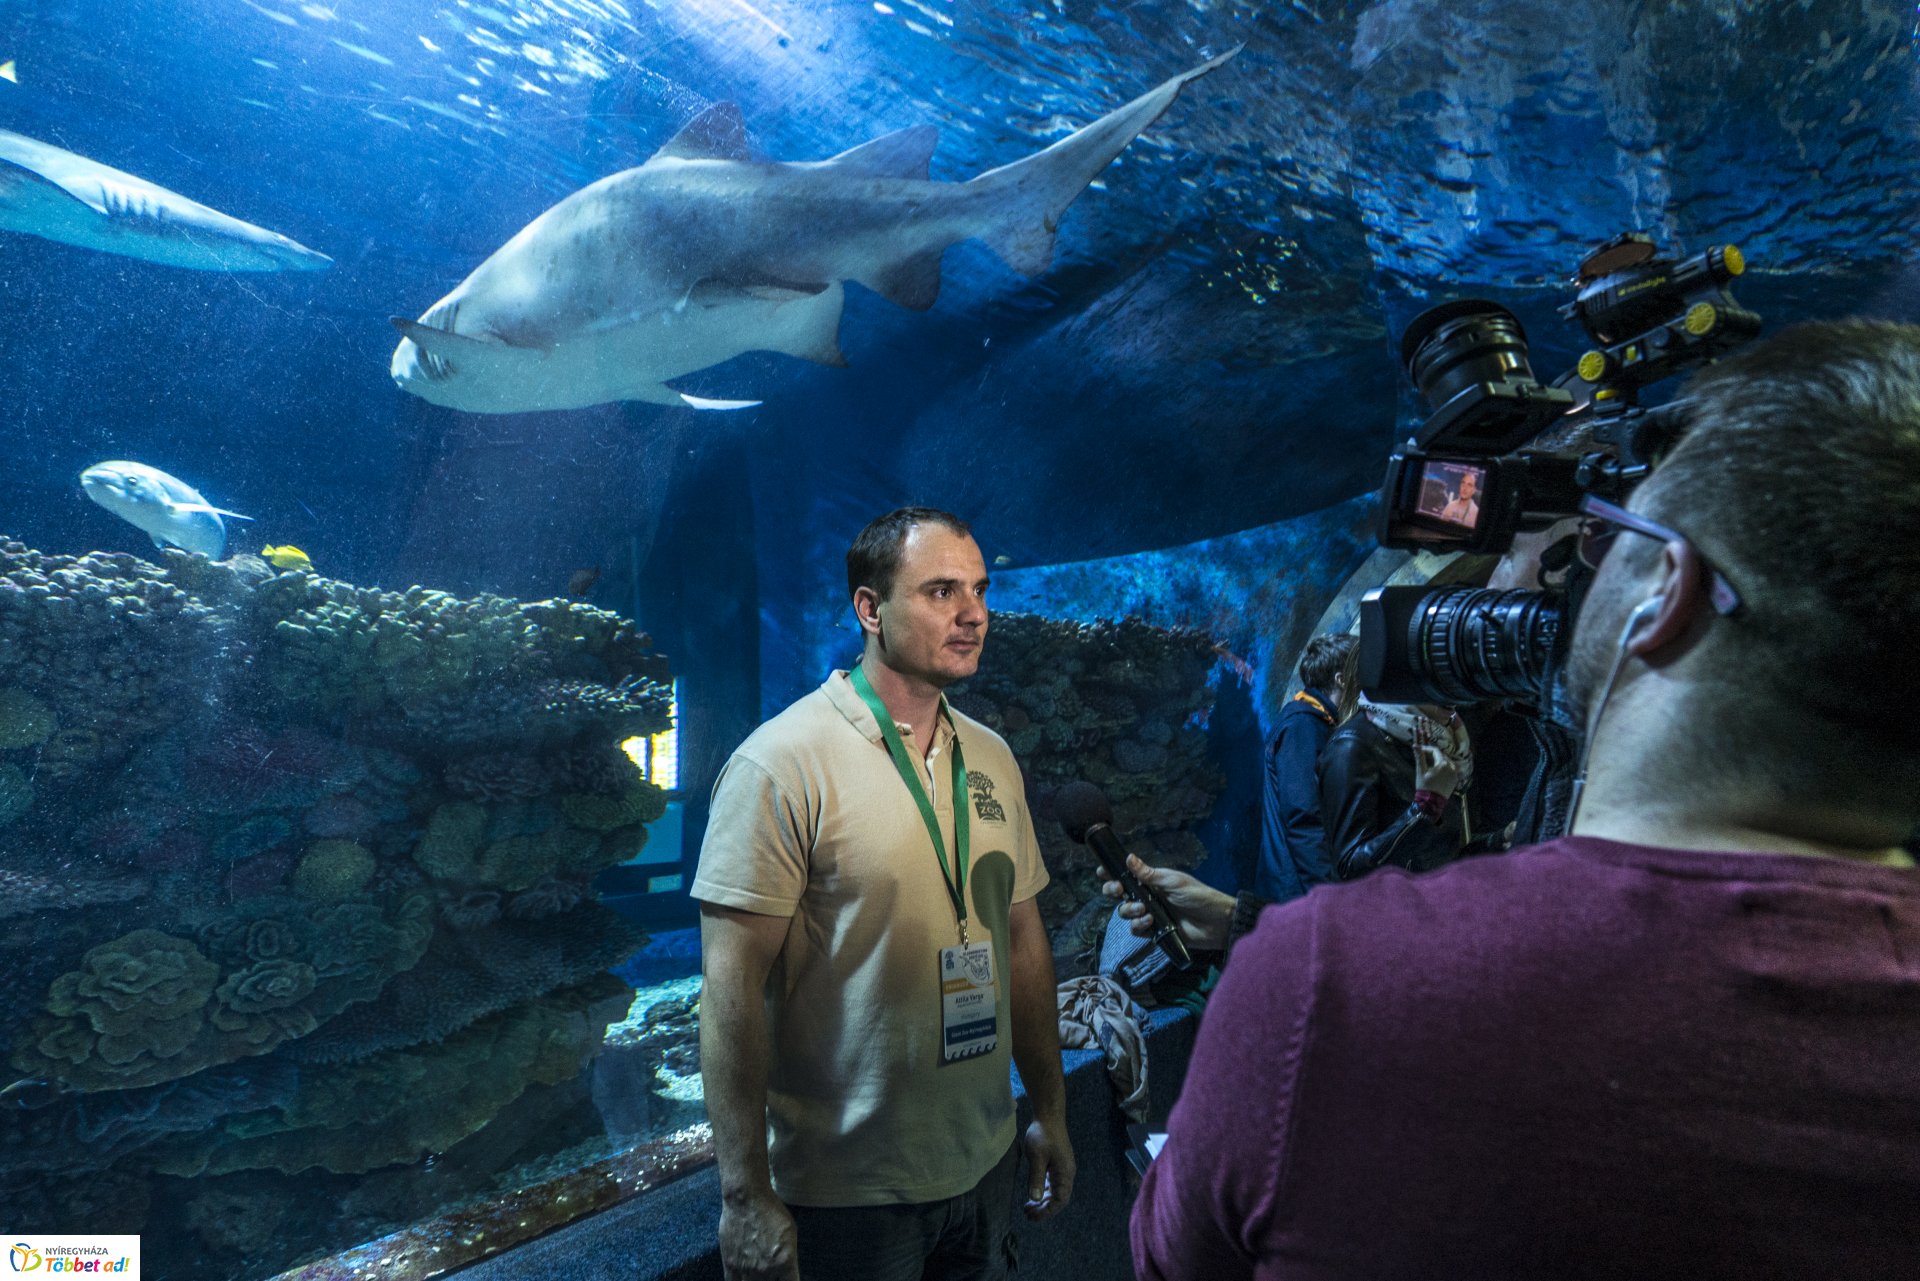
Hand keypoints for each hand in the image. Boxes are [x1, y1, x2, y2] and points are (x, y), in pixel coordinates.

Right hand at [718, 1189, 798, 1280]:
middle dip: (773, 1280)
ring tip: (759, 1275)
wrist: (746, 1200)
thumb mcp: (791, 1233)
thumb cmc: (771, 1211)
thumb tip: (786, 1271)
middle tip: (773, 1273)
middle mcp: (767, 1270)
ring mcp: (747, 1270)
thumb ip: (789, 1257)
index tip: (786, 1278)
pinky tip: (745, 1278)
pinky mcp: (730, 1266)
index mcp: (785, 1262)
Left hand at [1021, 1115, 1075, 1220]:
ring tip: (1028, 1208)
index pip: (1060, 1200)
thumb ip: (1036, 1178)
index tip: (1034, 1217)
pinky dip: (1042, 1191)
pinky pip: (1051, 1184)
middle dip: (1044, 1209)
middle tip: (1027, 1215)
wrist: (1048, 1116)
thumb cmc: (1042, 1135)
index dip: (1048, 1211)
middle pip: (1058, 1199)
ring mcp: (1062, 1169)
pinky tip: (1032, 1195)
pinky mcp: (1057, 1164)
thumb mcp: (1037, 1157)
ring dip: (1042, 1201)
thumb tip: (1034, 1199)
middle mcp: (1066, 1174)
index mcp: (1065, 1174)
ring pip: (1054, 1192)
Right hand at [1101, 854, 1232, 950]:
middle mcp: (1147, 897)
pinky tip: (1150, 922)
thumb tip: (1128, 858)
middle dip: (1113, 891)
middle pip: (1118, 895)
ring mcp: (1150, 915)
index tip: (1102, 872)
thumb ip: (1149, 874)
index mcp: (1151, 881)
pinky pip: (1136, 930)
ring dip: (1129, 911)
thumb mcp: (1173, 881)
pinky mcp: (1154, 932)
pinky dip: (1139, 926)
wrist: (1215, 922)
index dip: (1112, 874)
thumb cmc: (1197, 895)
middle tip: (1119, 891)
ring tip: (1144, 910)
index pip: (1126, 876)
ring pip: (1125, 913)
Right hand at [1413, 724, 1457, 798]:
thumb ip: (1419, 757)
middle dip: (1433, 755)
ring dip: (1439, 760)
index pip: (1435, 751)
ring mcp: (1455, 773)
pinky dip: (1444, 768)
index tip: (1419, 750)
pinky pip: (1451, 769)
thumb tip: (1415, 745)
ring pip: (1447, 762)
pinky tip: (1437, 772)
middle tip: (1423, 757)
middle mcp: (1451, 767)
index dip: (1427, 749)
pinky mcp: (1455, 779)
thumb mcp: (1421, 771)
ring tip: (1430, 764)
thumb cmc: (1425, 786)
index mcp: (1443, 763)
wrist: (1432, 802)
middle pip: (1442, 756)